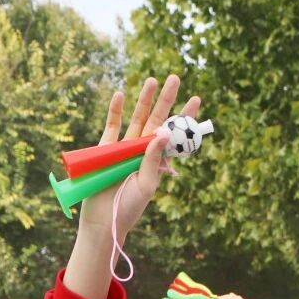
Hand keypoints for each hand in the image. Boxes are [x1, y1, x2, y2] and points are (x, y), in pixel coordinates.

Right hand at [78, 75, 200, 238]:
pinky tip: (120, 94)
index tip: (196, 98)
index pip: (174, 134)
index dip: (184, 118)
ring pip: (136, 118)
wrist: (103, 220)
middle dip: (166, 99)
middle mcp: (142, 151)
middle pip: (156, 120)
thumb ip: (153, 161)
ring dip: (144, 99)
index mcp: (157, 161)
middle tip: (175, 78)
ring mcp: (123, 148)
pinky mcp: (105, 149)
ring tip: (153, 80)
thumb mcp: (146, 185)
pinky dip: (115, 110)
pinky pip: (112, 126)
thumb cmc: (128, 207)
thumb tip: (162, 134)